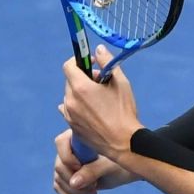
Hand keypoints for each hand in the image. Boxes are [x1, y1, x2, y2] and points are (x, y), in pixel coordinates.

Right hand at [52, 128, 136, 193]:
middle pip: (60, 166)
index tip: (83, 168)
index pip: (61, 143)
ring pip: (59, 179)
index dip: (68, 159)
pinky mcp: (68, 177)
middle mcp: (69, 149)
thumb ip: (92, 171)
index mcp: (77, 137)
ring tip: (91, 192)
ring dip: (73, 191)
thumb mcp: (108, 167)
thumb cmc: (120, 163)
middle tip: (94, 186)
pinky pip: (59, 187)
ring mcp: (67, 164)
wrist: (125, 171)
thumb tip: (73, 182)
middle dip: (74, 181)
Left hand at [59, 44, 140, 162]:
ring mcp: (69, 115)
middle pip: (70, 81)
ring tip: (98, 102)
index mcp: (81, 88)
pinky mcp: (72, 127)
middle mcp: (70, 101)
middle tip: (100, 84)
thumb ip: (107, 63)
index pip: (68, 66)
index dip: (78, 61)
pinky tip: (93, 113)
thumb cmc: (124, 113)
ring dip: (80, 94)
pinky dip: (79, 108)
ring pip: (70, 97)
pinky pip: (70, 111)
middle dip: (83, 78)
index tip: (90, 64)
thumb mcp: (121, 83)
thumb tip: (99, 50)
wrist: (124, 143)